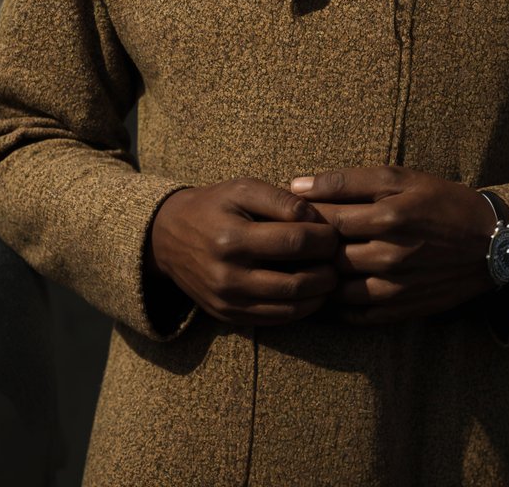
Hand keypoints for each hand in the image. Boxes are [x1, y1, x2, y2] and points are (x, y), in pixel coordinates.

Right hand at [148, 178, 339, 326]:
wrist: (169, 237)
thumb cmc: (214, 206)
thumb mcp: (242, 188)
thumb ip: (280, 199)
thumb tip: (316, 217)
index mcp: (233, 238)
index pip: (294, 242)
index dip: (324, 238)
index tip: (335, 232)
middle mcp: (228, 275)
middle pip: (295, 281)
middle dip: (327, 271)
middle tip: (339, 258)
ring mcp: (228, 301)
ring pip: (288, 307)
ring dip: (319, 295)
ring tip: (330, 277)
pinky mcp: (228, 316)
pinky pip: (274, 319)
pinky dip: (300, 309)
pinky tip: (312, 294)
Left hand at [289, 166, 496, 324]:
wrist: (491, 244)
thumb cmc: (441, 202)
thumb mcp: (400, 179)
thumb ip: (348, 181)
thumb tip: (297, 185)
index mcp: (387, 218)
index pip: (324, 219)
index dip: (301, 216)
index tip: (290, 212)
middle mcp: (389, 257)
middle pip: (326, 255)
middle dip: (304, 247)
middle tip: (289, 239)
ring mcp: (394, 289)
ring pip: (334, 288)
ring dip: (316, 277)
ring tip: (303, 264)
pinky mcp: (400, 311)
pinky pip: (353, 315)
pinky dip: (334, 305)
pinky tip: (326, 288)